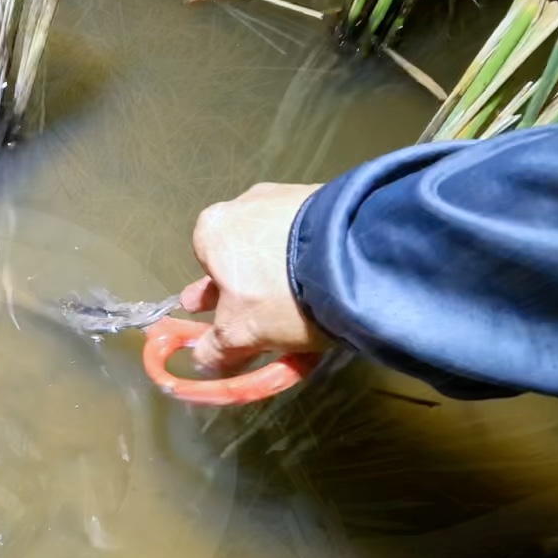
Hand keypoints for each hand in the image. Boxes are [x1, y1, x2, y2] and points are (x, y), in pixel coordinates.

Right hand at [180, 182, 327, 373]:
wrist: (353, 256)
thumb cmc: (280, 291)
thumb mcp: (240, 332)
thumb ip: (217, 347)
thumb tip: (205, 360)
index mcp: (213, 230)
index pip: (207, 266)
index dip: (216, 297)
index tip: (228, 318)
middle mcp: (246, 204)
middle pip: (243, 256)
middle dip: (250, 288)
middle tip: (264, 317)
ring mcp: (290, 198)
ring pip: (279, 247)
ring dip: (286, 276)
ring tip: (306, 309)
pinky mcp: (328, 200)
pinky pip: (312, 237)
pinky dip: (316, 262)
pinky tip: (332, 289)